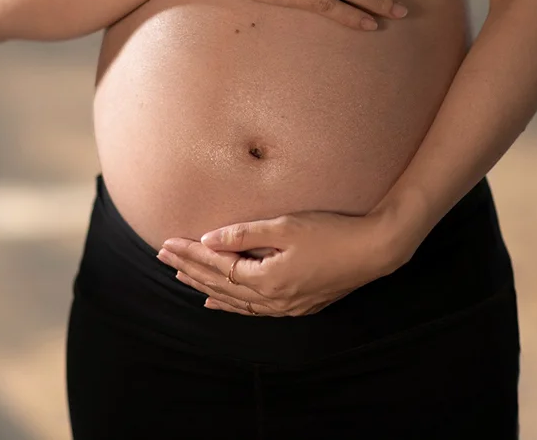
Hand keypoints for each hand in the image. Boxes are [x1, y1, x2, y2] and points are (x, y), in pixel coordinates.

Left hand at [156, 208, 412, 316]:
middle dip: (190, 268)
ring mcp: (284, 305)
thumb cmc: (331, 233)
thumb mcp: (285, 227)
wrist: (373, 251)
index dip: (190, 253)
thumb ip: (244, 235)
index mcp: (266, 279)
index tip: (167, 242)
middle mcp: (272, 299)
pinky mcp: (296, 304)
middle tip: (163, 256)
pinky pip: (251, 309)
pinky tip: (215, 301)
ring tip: (181, 275)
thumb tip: (208, 239)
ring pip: (233, 300)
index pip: (217, 266)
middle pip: (220, 284)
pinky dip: (229, 304)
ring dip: (205, 286)